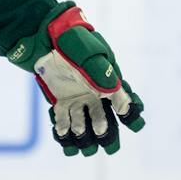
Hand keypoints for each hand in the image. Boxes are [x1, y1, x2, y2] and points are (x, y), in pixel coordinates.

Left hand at [7, 3, 143, 156]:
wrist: (45, 37)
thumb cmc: (72, 41)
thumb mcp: (89, 54)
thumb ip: (101, 73)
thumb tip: (116, 96)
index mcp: (109, 82)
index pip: (125, 102)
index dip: (132, 115)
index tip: (135, 124)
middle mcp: (95, 94)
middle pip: (105, 120)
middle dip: (107, 134)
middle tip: (106, 142)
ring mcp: (78, 100)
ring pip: (84, 124)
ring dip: (83, 134)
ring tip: (80, 137)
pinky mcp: (61, 102)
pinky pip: (64, 120)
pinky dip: (63, 129)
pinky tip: (62, 134)